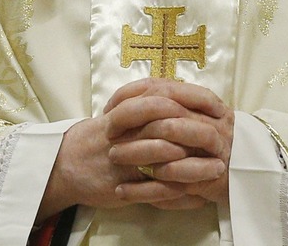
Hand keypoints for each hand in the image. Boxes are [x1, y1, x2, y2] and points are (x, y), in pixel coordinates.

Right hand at [37, 79, 232, 220]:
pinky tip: (198, 197)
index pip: (159, 94)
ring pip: (161, 157)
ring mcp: (122, 159)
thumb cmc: (100, 135)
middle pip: (163, 122)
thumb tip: (185, 92)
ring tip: (216, 167)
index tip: (217, 104)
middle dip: (197, 129)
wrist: (66, 164)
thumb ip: (147, 101)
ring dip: (192, 163)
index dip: (190, 97)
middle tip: (221, 136)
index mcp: (124, 109)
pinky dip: (179, 195)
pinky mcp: (120, 186)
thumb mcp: (119, 111)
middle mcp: (123, 131)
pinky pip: (154, 192)